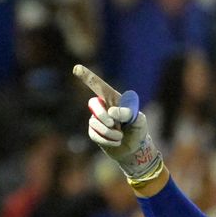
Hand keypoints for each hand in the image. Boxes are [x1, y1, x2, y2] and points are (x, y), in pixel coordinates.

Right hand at [75, 65, 161, 182]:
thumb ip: (129, 113)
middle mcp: (103, 107)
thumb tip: (111, 112)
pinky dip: (107, 140)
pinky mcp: (94, 132)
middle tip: (113, 123)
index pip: (99, 86)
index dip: (88, 77)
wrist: (135, 149)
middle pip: (93, 104)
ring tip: (120, 136)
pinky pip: (95, 135)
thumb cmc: (138, 130)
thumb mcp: (139, 120)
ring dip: (110, 132)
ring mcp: (96, 119)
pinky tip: (116, 142)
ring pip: (95, 123)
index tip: (77, 68)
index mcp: (114, 100)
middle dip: (102, 115)